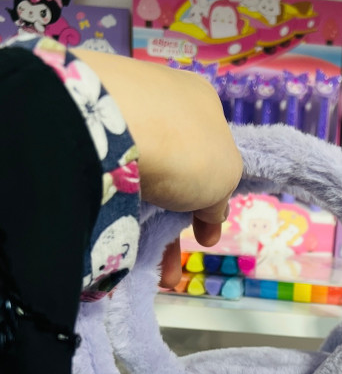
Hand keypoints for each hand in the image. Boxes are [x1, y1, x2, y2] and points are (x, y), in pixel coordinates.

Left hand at [72, 50, 242, 289]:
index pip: (210, 154)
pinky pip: (109, 182)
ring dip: (148, 231)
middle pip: (174, 173)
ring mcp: (119, 113)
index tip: (205, 233)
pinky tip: (122, 240)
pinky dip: (118, 215)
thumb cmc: (188, 150)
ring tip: (156, 272)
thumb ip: (221, 196)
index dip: (211, 197)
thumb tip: (213, 212)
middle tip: (173, 260)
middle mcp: (160, 101)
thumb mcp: (226, 178)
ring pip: (140, 183)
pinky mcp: (85, 131)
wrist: (116, 127)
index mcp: (200, 102)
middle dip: (174, 224)